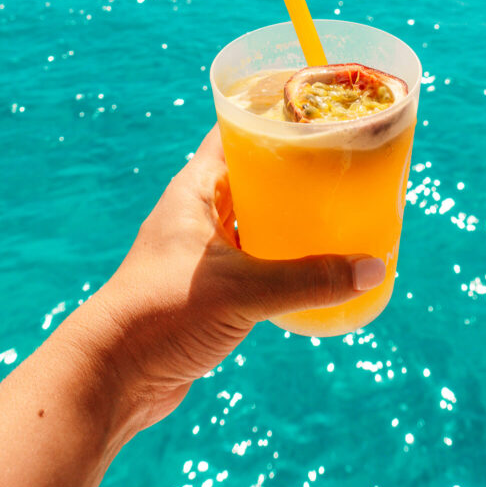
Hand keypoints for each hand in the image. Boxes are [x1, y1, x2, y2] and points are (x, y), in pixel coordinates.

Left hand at [95, 125, 385, 431]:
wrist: (113, 377)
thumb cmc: (159, 314)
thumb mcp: (239, 290)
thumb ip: (306, 279)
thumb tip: (372, 268)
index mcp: (195, 188)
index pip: (234, 132)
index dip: (270, 115)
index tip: (315, 110)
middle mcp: (199, 210)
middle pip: (254, 173)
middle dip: (295, 168)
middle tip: (344, 162)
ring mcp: (205, 249)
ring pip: (258, 217)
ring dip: (292, 215)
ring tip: (342, 208)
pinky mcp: (213, 286)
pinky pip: (258, 257)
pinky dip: (285, 256)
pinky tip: (319, 263)